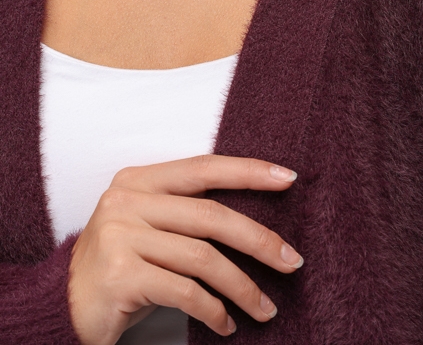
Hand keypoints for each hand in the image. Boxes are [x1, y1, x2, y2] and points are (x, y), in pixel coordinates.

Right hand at [68, 155, 301, 344]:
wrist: (63, 305)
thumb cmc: (120, 264)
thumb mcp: (149, 225)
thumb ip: (188, 212)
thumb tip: (257, 221)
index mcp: (138, 179)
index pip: (204, 167)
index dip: (248, 171)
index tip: (287, 178)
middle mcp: (127, 200)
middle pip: (211, 215)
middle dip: (259, 240)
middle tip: (291, 262)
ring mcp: (121, 236)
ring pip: (203, 258)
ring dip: (243, 287)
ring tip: (265, 308)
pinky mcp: (121, 275)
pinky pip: (185, 292)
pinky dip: (214, 310)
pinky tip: (226, 323)